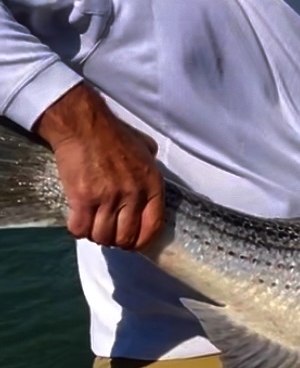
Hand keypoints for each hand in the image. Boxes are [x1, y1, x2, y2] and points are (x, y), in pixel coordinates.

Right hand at [35, 84, 164, 248]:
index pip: (152, 227)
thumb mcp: (145, 147)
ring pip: (102, 236)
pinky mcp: (82, 199)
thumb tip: (152, 167)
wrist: (83, 125)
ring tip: (92, 225)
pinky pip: (80, 229)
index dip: (141, 241)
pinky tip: (78, 221)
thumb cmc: (114, 134)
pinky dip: (78, 230)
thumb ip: (151, 163)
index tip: (132, 242)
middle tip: (108, 233)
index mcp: (151, 185)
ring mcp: (107, 198)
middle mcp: (132, 195)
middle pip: (125, 237)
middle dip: (116, 240)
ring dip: (96, 235)